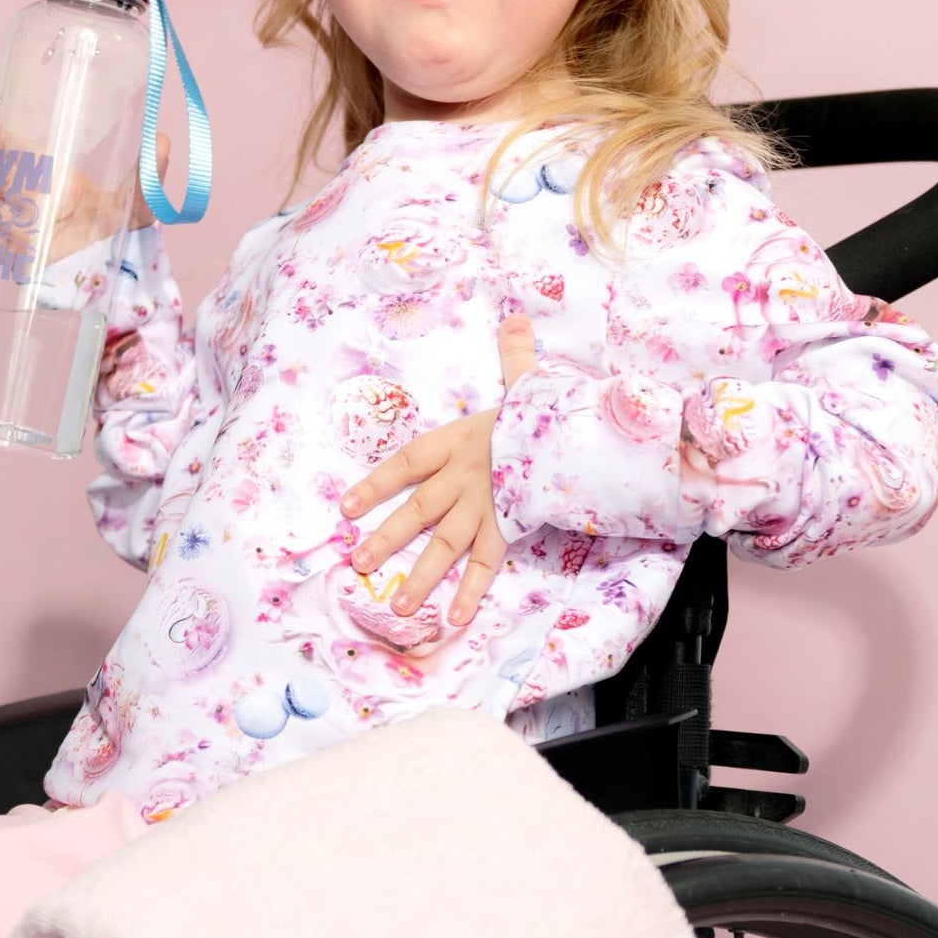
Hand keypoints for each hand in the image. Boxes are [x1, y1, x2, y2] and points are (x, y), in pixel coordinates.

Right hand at [0, 127, 169, 264]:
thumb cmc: (131, 229)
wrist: (127, 275)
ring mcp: (23, 227)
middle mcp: (35, 199)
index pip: (20, 151)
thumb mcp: (143, 197)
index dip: (0, 139)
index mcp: (57, 177)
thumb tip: (162, 137)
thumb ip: (152, 169)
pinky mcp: (18, 257)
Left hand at [336, 317, 539, 625]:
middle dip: (386, 538)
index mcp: (461, 440)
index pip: (407, 463)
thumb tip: (515, 320)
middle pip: (419, 511)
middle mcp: (467, 477)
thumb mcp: (529, 381)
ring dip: (420, 577)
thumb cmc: (556, 412)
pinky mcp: (513, 528)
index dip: (375, 484)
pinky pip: (488, 564)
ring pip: (447, 545)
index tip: (345, 506)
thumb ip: (515, 355)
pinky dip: (471, 592)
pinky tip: (454, 618)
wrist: (591, 436)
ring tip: (396, 606)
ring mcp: (489, 506)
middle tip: (356, 563)